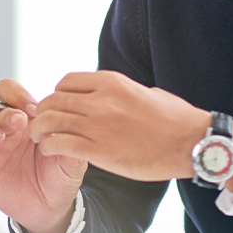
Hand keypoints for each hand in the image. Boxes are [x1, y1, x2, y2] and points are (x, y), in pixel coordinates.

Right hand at [0, 79, 86, 232]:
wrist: (49, 209)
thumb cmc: (59, 179)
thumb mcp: (72, 162)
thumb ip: (70, 144)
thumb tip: (70, 128)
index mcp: (29, 120)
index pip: (14, 94)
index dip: (19, 96)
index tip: (33, 110)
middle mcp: (8, 129)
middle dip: (5, 111)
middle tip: (18, 122)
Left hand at [28, 71, 211, 181]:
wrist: (192, 143)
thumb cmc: (175, 119)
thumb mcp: (145, 92)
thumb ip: (120, 92)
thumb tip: (107, 93)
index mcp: (111, 82)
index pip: (66, 83)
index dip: (57, 95)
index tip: (59, 107)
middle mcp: (101, 100)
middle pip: (54, 101)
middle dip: (44, 112)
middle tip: (43, 123)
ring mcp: (98, 125)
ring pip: (50, 121)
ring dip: (39, 129)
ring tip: (39, 137)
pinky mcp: (99, 150)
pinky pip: (60, 144)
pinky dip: (49, 147)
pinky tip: (51, 151)